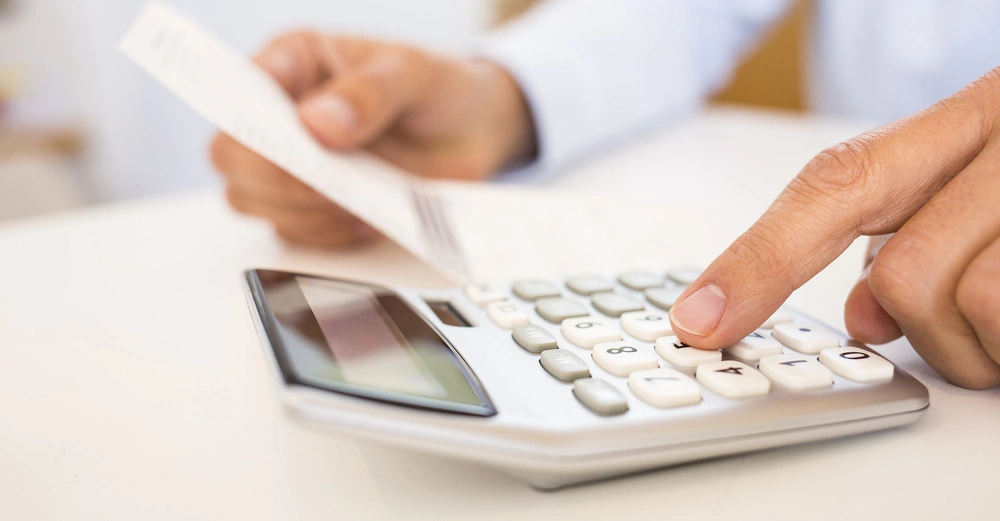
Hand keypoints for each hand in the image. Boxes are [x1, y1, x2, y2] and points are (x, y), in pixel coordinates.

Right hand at [211, 32, 535, 246]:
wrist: (477, 132)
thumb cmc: (441, 88)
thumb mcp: (416, 74)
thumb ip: (370, 92)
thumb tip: (317, 122)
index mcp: (295, 62)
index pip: (240, 92)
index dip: (250, 126)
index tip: (292, 149)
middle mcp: (283, 113)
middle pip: (232, 158)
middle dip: (279, 180)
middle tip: (333, 183)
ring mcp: (295, 163)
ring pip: (253, 200)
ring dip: (304, 212)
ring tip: (359, 201)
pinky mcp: (314, 204)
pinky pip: (292, 231)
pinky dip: (325, 234)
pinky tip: (366, 218)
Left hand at [668, 67, 999, 389]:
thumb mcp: (983, 180)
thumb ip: (911, 232)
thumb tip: (863, 316)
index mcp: (970, 119)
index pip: (835, 187)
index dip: (760, 260)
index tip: (702, 319)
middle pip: (904, 274)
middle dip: (917, 321)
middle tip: (954, 321)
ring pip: (968, 308)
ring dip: (978, 346)